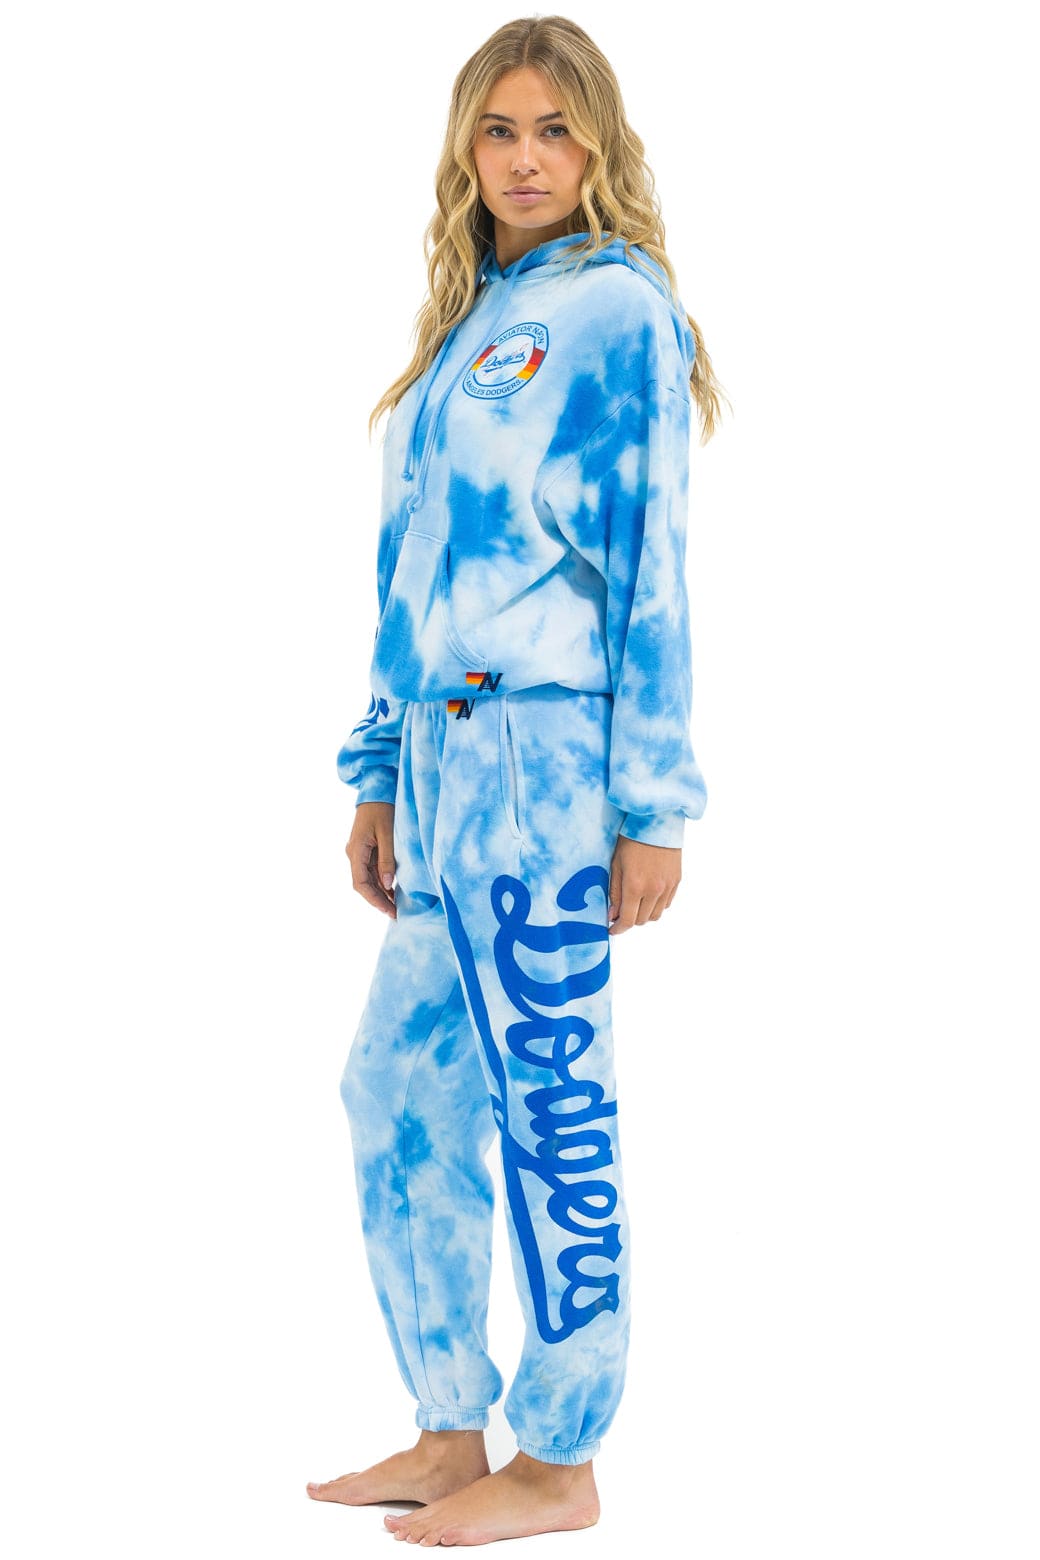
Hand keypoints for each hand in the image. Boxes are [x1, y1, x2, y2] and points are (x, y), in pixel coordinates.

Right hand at [347, 802, 397, 918]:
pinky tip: (393, 892)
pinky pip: (371, 871)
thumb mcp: (388, 833)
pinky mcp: (366, 850)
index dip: (374, 899)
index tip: (388, 910)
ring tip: (396, 906)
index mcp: (356, 850)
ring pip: (367, 880)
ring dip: (380, 893)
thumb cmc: (383, 809)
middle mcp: (354, 854)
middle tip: (396, 914)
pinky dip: (381, 883)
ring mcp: (358, 852)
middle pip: (363, 885)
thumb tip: (387, 884)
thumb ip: (387, 859)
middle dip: (378, 900)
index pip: (360, 883)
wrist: (377, 791)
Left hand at [607, 833, 680, 934]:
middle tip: (620, 913)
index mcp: (635, 886)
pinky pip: (666, 904)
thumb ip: (614, 892)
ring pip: (656, 915)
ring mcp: (667, 886)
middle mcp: (653, 890)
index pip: (627, 920)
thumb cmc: (631, 839)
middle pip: (642, 920)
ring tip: (635, 904)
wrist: (656, 822)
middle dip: (629, 920)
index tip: (612, 929)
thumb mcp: (615, 864)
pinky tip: (648, 895)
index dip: (618, 929)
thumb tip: (612, 914)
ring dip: (644, 915)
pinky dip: (656, 905)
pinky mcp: (677, 881)